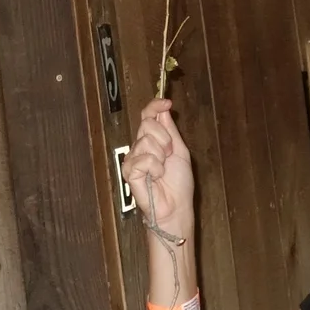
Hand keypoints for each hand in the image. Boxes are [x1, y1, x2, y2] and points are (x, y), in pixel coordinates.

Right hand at [124, 99, 194, 242]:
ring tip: (163, 170)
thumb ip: (170, 130)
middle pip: (147, 124)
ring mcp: (133, 159)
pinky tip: (156, 177)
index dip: (154, 106)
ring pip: (146, 141)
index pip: (147, 116)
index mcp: (153, 140)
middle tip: (169, 155)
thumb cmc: (179, 183)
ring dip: (161, 156)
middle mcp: (140, 147)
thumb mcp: (180, 151)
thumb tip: (163, 109)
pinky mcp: (130, 172)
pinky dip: (155, 168)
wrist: (176, 206)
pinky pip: (143, 159)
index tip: (167, 102)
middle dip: (165, 138)